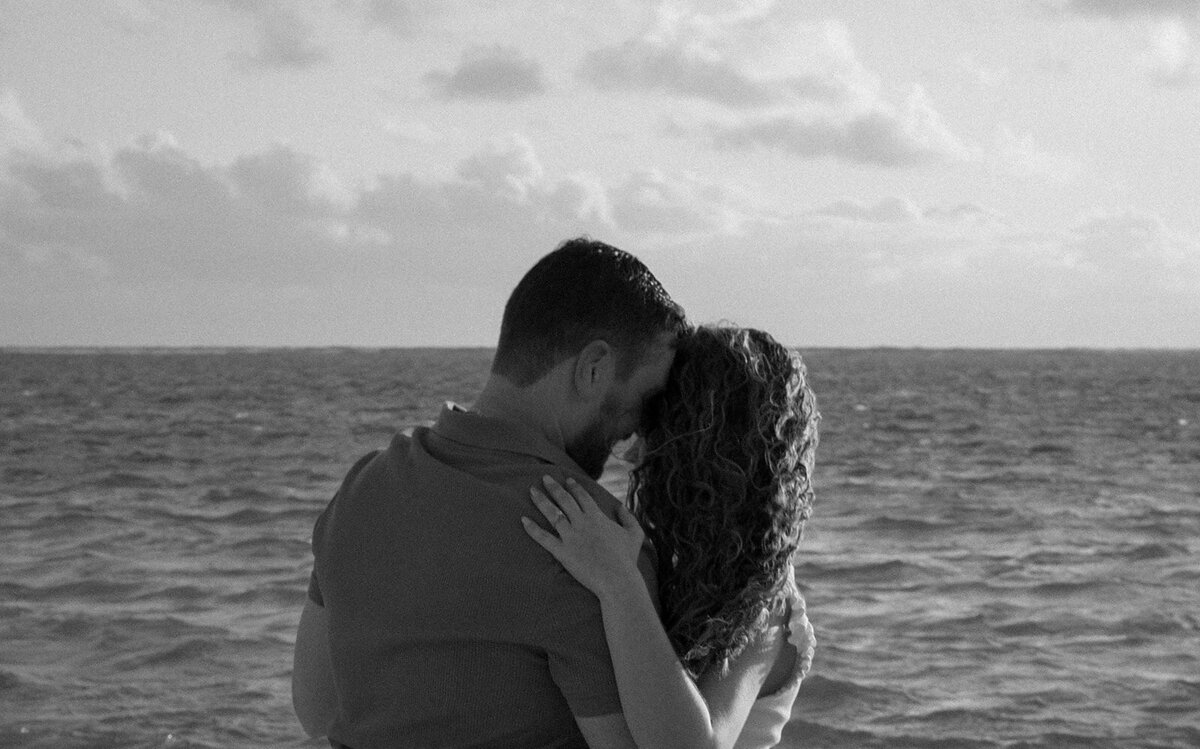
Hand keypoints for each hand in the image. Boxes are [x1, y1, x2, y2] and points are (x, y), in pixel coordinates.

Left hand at [522, 475, 645, 600]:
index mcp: (597, 517)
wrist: (618, 580)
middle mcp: (582, 523)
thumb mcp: (635, 534)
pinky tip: (523, 520)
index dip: (574, 487)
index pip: (583, 497)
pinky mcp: (563, 552)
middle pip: (565, 500)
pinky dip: (532, 529)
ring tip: (532, 491)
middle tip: (544, 477)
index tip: (566, 480)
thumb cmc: (627, 559)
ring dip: (541, 501)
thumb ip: (628, 518)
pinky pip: (544, 538)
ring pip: (552, 514)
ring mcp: (571, 537)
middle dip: (554, 487)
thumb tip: (620, 507)